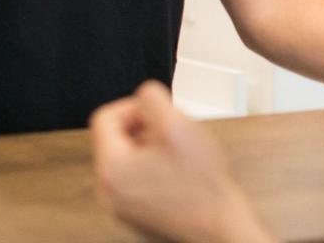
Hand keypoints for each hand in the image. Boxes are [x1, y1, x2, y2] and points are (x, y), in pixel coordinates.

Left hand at [90, 81, 270, 242]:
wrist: (219, 226)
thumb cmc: (202, 187)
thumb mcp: (178, 125)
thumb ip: (153, 99)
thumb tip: (143, 97)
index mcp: (111, 168)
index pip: (104, 118)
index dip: (133, 107)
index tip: (155, 112)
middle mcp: (108, 191)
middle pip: (115, 139)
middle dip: (143, 129)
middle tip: (171, 134)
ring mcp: (121, 206)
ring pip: (127, 160)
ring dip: (150, 149)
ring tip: (178, 155)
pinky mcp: (135, 215)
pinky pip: (135, 180)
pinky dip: (153, 171)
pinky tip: (178, 175)